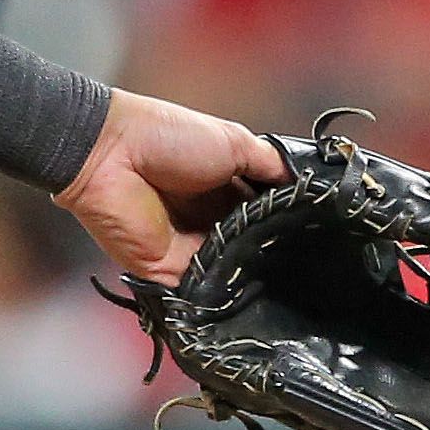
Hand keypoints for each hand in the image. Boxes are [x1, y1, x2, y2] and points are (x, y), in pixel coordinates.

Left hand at [54, 91, 285, 284]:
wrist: (111, 154)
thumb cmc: (170, 138)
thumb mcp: (236, 143)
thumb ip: (272, 167)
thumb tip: (308, 188)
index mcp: (228, 190)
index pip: (267, 213)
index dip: (289, 221)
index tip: (318, 233)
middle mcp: (211, 221)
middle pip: (251, 244)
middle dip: (273, 251)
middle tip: (308, 262)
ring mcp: (189, 247)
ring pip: (231, 269)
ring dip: (251, 273)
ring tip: (288, 281)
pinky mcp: (166, 269)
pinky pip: (201, 286)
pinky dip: (221, 291)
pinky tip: (250, 291)